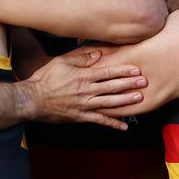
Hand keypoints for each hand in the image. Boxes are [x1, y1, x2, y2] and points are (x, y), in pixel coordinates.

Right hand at [21, 48, 145, 128]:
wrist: (32, 99)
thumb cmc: (45, 78)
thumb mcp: (62, 62)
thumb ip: (82, 59)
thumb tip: (98, 53)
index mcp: (83, 76)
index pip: (108, 72)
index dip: (123, 71)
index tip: (136, 70)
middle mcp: (87, 90)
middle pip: (112, 87)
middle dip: (130, 84)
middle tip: (145, 82)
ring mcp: (84, 105)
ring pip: (109, 103)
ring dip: (125, 101)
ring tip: (140, 99)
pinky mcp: (81, 117)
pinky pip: (99, 120)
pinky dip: (112, 123)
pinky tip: (124, 126)